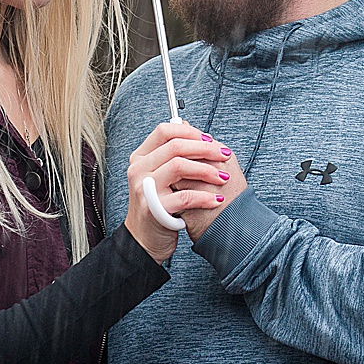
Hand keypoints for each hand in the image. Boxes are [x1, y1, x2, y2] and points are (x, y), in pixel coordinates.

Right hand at [124, 121, 233, 260]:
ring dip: (206, 170)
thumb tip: (186, 124)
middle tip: (225, 156)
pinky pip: (185, 196)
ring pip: (178, 166)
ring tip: (222, 178)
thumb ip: (171, 152)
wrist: (145, 238)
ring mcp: (144, 189)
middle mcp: (138, 170)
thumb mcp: (160, 175)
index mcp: (141, 158)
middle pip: (174, 146)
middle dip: (206, 149)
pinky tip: (215, 200)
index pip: (164, 131)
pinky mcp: (154, 208)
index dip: (191, 132)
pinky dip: (205, 197)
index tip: (210, 141)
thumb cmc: (158, 204)